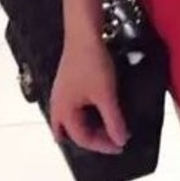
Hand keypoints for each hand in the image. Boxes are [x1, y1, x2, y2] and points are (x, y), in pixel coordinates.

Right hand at [49, 37, 128, 154]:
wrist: (84, 35)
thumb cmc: (93, 65)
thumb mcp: (105, 95)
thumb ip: (113, 120)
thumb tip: (120, 140)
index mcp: (63, 112)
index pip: (82, 138)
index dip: (103, 144)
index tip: (121, 145)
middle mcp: (57, 106)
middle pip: (71, 133)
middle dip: (91, 140)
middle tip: (111, 140)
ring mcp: (61, 94)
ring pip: (72, 121)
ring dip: (89, 127)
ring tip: (108, 128)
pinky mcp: (68, 85)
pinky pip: (74, 109)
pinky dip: (87, 115)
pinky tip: (99, 110)